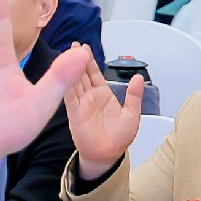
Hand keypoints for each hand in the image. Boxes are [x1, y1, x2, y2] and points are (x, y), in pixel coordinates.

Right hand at [64, 52, 140, 179]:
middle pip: (81, 74)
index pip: (94, 74)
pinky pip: (69, 96)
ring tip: (67, 54)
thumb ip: (133, 95)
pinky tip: (62, 73)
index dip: (89, 61)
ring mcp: (80, 104)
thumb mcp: (132, 114)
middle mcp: (89, 97)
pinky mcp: (74, 112)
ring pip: (73, 82)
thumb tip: (138, 77)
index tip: (83, 48)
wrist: (107, 154)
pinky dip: (65, 84)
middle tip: (73, 45)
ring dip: (70, 69)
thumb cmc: (119, 138)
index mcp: (103, 95)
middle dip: (77, 60)